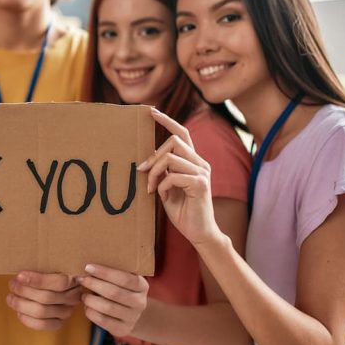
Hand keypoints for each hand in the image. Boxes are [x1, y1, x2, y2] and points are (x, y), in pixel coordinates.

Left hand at [6, 271, 81, 330]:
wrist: (57, 286)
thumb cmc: (52, 271)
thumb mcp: (51, 264)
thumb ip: (42, 267)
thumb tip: (22, 273)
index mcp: (75, 279)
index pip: (59, 283)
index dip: (38, 281)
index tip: (20, 276)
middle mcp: (73, 297)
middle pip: (47, 298)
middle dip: (25, 291)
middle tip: (12, 284)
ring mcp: (67, 311)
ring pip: (42, 312)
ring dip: (22, 305)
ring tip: (11, 298)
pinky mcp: (59, 322)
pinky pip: (42, 325)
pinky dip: (27, 319)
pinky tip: (18, 312)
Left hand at [78, 264, 147, 336]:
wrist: (130, 312)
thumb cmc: (120, 288)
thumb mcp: (121, 279)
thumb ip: (112, 271)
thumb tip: (88, 264)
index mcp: (142, 286)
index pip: (125, 278)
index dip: (105, 272)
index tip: (88, 267)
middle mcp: (140, 303)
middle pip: (114, 293)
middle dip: (95, 284)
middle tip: (81, 279)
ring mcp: (133, 318)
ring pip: (108, 308)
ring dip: (91, 299)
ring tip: (83, 294)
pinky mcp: (123, 330)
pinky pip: (103, 321)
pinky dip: (91, 312)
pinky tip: (86, 306)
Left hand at [138, 110, 220, 245]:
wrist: (199, 233)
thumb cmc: (182, 210)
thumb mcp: (167, 187)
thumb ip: (162, 172)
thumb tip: (146, 161)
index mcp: (193, 161)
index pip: (182, 133)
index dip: (167, 121)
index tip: (151, 111)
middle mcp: (200, 163)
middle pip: (173, 142)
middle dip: (154, 156)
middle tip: (142, 171)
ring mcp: (202, 173)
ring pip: (171, 158)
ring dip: (155, 173)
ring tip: (150, 188)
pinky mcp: (201, 184)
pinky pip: (173, 177)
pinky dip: (163, 186)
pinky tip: (163, 197)